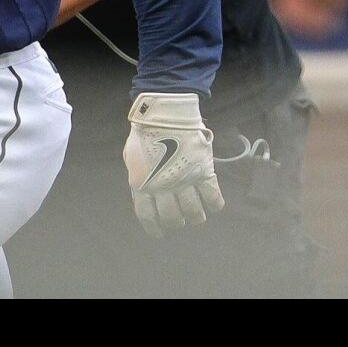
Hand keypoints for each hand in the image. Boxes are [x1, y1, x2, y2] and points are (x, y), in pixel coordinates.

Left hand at [124, 92, 224, 236]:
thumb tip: (144, 190)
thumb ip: (139, 175)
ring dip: (196, 216)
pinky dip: (215, 204)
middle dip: (177, 223)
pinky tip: (212, 202)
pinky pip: (213, 198)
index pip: (147, 216)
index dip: (155, 229)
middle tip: (181, 218)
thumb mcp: (132, 156)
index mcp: (141, 183)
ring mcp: (184, 180)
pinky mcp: (203, 172)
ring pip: (194, 213)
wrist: (165, 114)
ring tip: (196, 213)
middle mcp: (162, 186)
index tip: (161, 233)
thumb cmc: (146, 133)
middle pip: (173, 219)